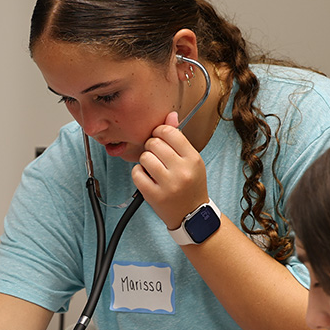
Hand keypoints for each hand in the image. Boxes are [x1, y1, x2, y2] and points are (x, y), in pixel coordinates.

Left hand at [132, 111, 210, 230]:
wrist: (192, 215)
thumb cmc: (190, 184)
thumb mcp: (191, 161)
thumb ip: (179, 139)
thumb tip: (170, 115)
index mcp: (193, 159)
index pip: (170, 133)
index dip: (159, 132)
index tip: (158, 138)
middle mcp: (182, 171)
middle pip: (154, 144)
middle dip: (151, 147)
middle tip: (156, 157)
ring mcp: (168, 185)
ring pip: (144, 157)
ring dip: (144, 161)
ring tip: (152, 168)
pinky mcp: (154, 196)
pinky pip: (136, 174)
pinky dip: (138, 174)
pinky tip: (147, 178)